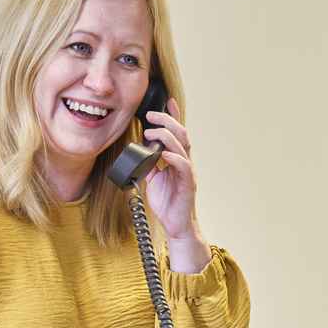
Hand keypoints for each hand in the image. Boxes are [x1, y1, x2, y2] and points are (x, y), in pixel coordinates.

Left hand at [143, 99, 210, 272]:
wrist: (176, 226)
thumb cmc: (167, 202)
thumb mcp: (152, 179)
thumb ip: (149, 163)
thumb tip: (139, 150)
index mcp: (177, 159)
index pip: (177, 133)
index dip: (173, 116)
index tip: (166, 101)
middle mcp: (184, 162)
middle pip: (181, 134)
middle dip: (167, 121)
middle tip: (151, 115)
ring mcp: (187, 173)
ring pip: (183, 147)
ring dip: (167, 136)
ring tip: (151, 132)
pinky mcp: (188, 185)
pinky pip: (184, 167)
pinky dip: (174, 158)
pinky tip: (164, 154)